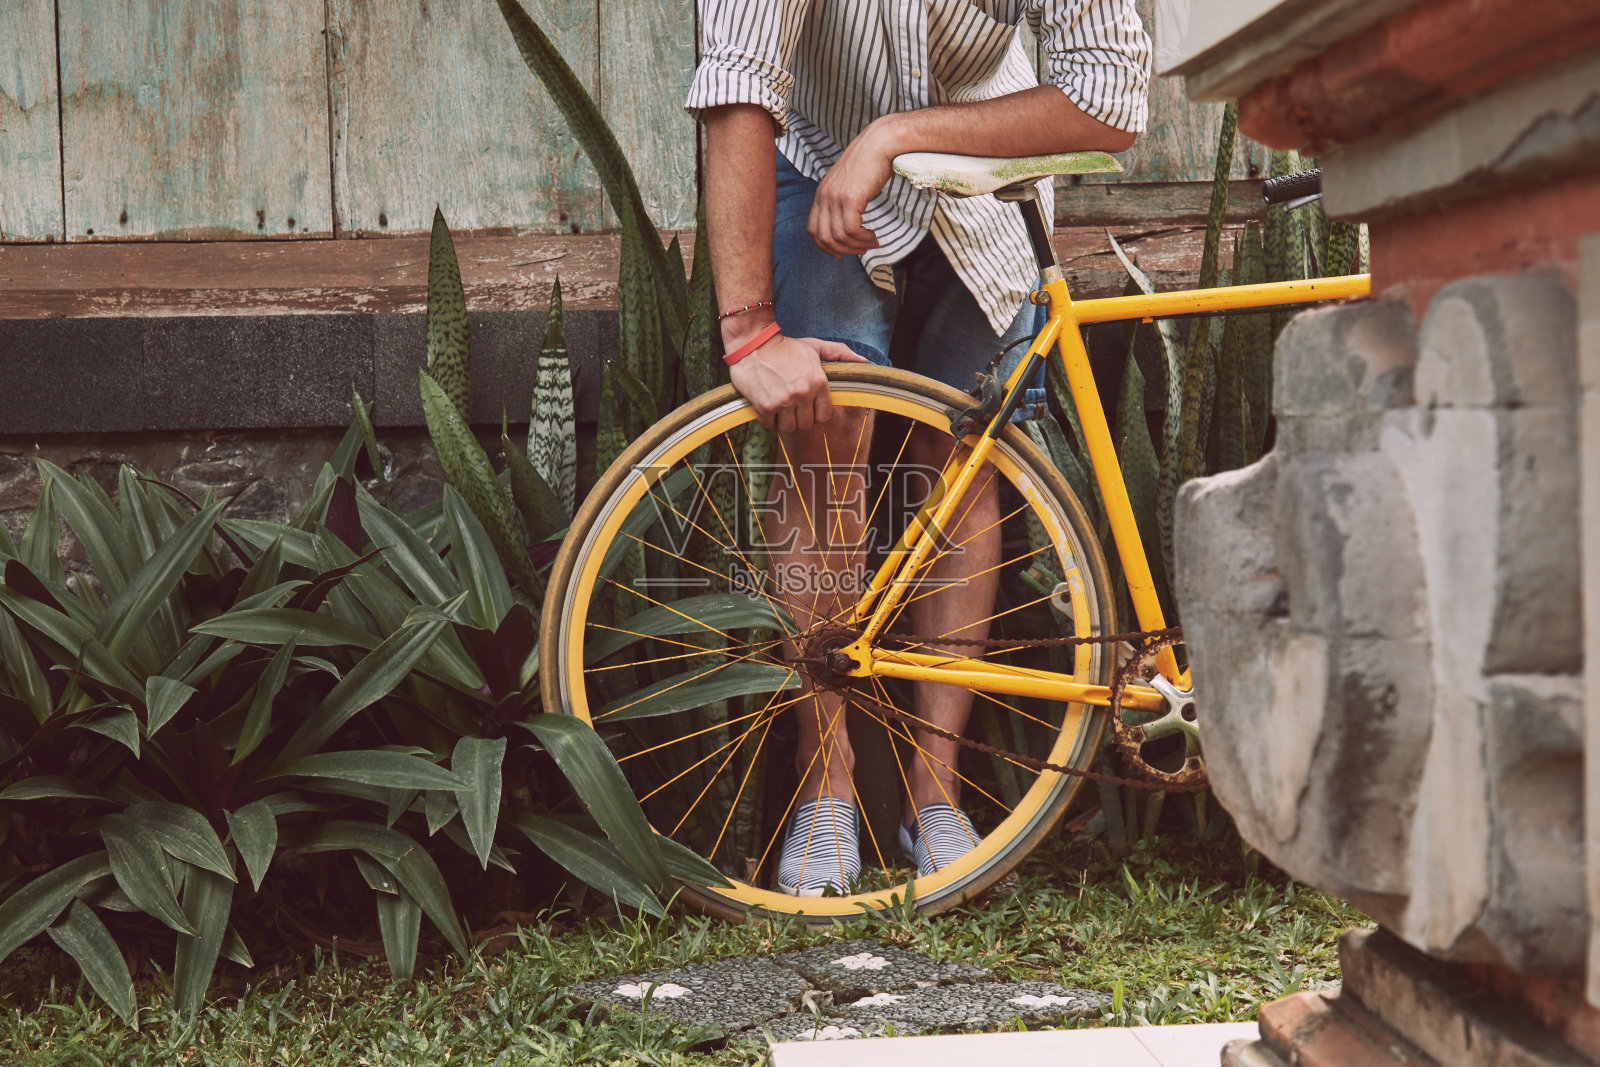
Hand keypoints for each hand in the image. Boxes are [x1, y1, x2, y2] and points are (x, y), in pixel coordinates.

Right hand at [728, 333, 868, 431]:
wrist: (752, 343)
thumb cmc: (785, 346)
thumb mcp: (815, 346)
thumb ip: (840, 354)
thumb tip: (863, 362)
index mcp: (819, 382)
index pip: (824, 416)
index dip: (815, 412)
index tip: (806, 404)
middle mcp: (803, 393)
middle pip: (806, 424)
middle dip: (798, 416)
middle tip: (790, 403)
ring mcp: (784, 401)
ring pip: (789, 427)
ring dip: (783, 420)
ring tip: (778, 404)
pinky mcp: (765, 406)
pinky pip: (770, 425)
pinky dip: (767, 418)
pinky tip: (766, 403)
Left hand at [809, 122, 896, 256]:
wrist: (880, 143)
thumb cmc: (870, 162)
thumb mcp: (849, 183)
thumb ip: (843, 201)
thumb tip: (849, 223)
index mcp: (822, 193)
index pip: (812, 230)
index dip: (825, 246)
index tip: (842, 252)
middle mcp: (824, 196)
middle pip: (823, 238)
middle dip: (843, 250)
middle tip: (861, 250)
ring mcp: (835, 197)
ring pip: (838, 237)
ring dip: (856, 246)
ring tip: (872, 242)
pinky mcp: (850, 198)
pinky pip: (851, 230)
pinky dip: (862, 238)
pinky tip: (873, 236)